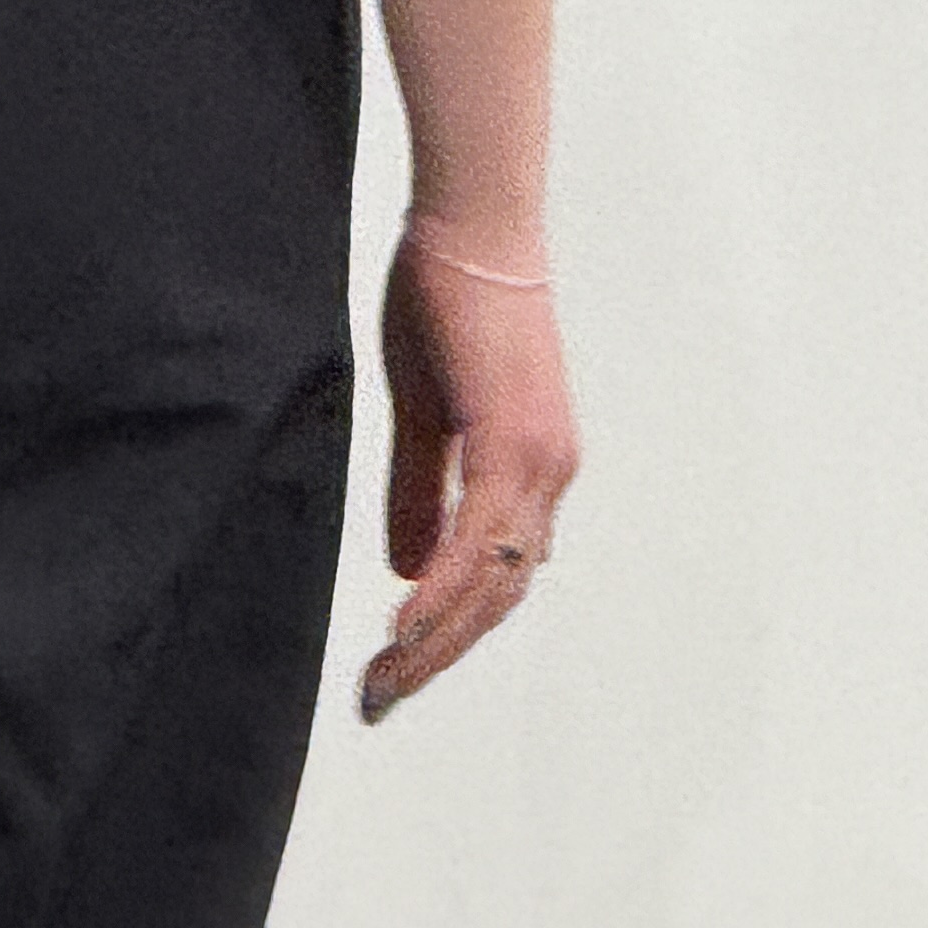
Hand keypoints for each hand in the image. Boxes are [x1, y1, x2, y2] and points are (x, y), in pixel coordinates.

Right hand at [358, 219, 579, 721]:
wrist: (471, 227)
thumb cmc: (447, 305)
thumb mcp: (425, 416)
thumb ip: (421, 492)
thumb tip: (409, 568)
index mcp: (532, 467)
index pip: (497, 577)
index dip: (451, 632)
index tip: (395, 674)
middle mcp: (549, 471)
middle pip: (499, 596)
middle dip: (438, 655)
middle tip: (378, 700)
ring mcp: (540, 456)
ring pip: (493, 579)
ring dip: (436, 638)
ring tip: (383, 682)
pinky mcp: (513, 436)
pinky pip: (478, 535)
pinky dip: (443, 588)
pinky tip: (404, 625)